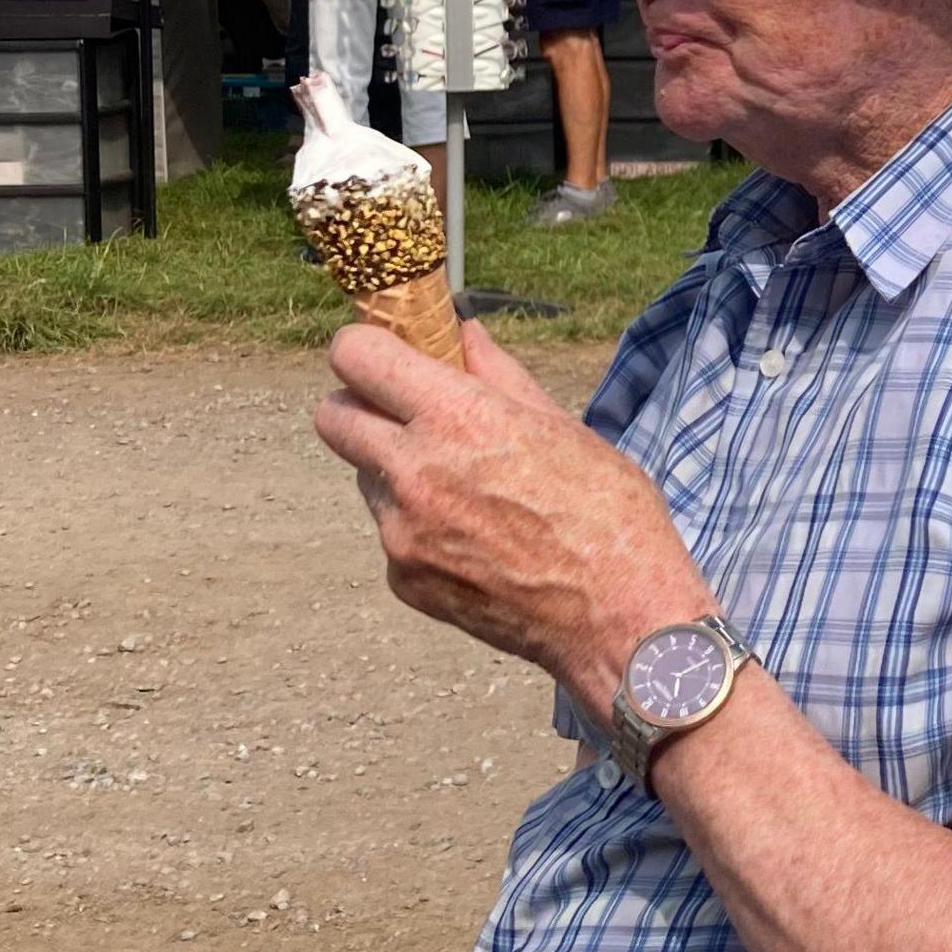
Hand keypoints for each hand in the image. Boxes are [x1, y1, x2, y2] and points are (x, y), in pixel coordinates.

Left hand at [316, 321, 714, 712]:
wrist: (620, 618)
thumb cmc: (608, 513)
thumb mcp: (561, 426)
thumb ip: (498, 376)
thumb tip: (462, 334)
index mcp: (457, 418)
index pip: (356, 355)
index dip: (366, 347)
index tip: (389, 354)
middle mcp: (414, 471)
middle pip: (331, 416)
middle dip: (361, 405)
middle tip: (407, 415)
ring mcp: (401, 532)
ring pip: (365, 477)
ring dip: (395, 470)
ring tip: (467, 490)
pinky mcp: (403, 579)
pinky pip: (391, 532)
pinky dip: (419, 527)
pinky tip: (476, 539)